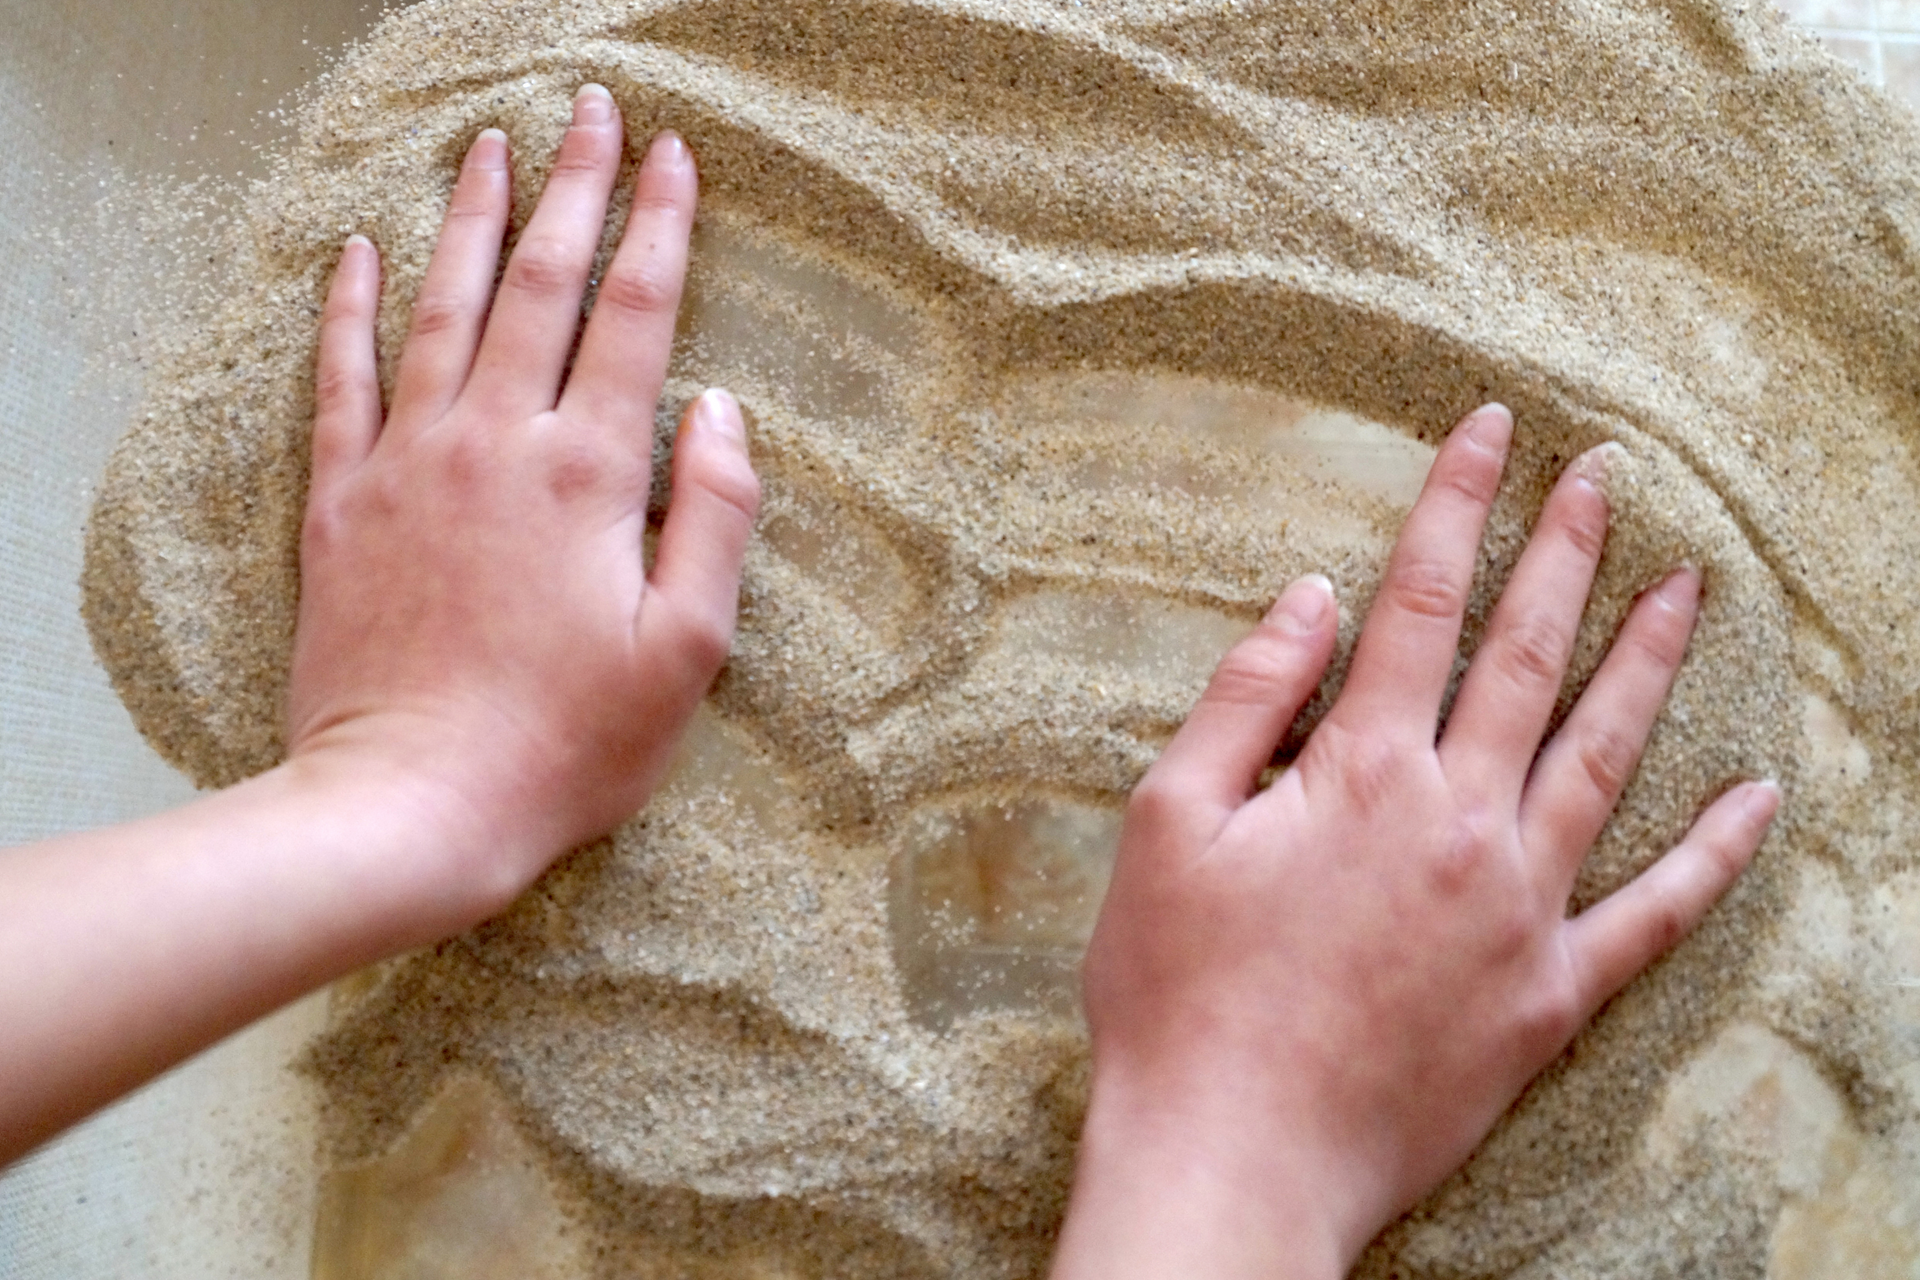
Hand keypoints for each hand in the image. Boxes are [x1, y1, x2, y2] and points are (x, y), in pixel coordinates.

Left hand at [287, 85, 759, 929]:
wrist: (412, 806)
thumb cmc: (566, 743)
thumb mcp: (687, 650)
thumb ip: (716, 518)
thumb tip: (719, 409)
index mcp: (588, 473)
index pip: (634, 316)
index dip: (661, 227)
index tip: (674, 157)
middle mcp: (495, 443)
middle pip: (540, 284)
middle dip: (574, 187)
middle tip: (590, 114)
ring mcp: (410, 464)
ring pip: (441, 308)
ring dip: (471, 220)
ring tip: (490, 148)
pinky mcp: (343, 503)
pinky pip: (342, 378)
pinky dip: (349, 308)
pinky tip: (358, 251)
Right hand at [1051, 404, 1778, 1278]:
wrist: (1234, 1155)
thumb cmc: (1178, 993)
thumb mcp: (1166, 827)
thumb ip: (1245, 702)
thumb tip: (1311, 602)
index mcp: (1360, 774)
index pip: (1419, 606)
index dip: (1456, 506)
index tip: (1492, 430)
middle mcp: (1457, 822)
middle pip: (1524, 660)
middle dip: (1566, 556)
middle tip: (1609, 476)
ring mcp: (1516, 909)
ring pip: (1602, 759)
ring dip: (1647, 665)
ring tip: (1690, 587)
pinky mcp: (1546, 996)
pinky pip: (1651, 916)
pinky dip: (1711, 857)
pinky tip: (1758, 799)